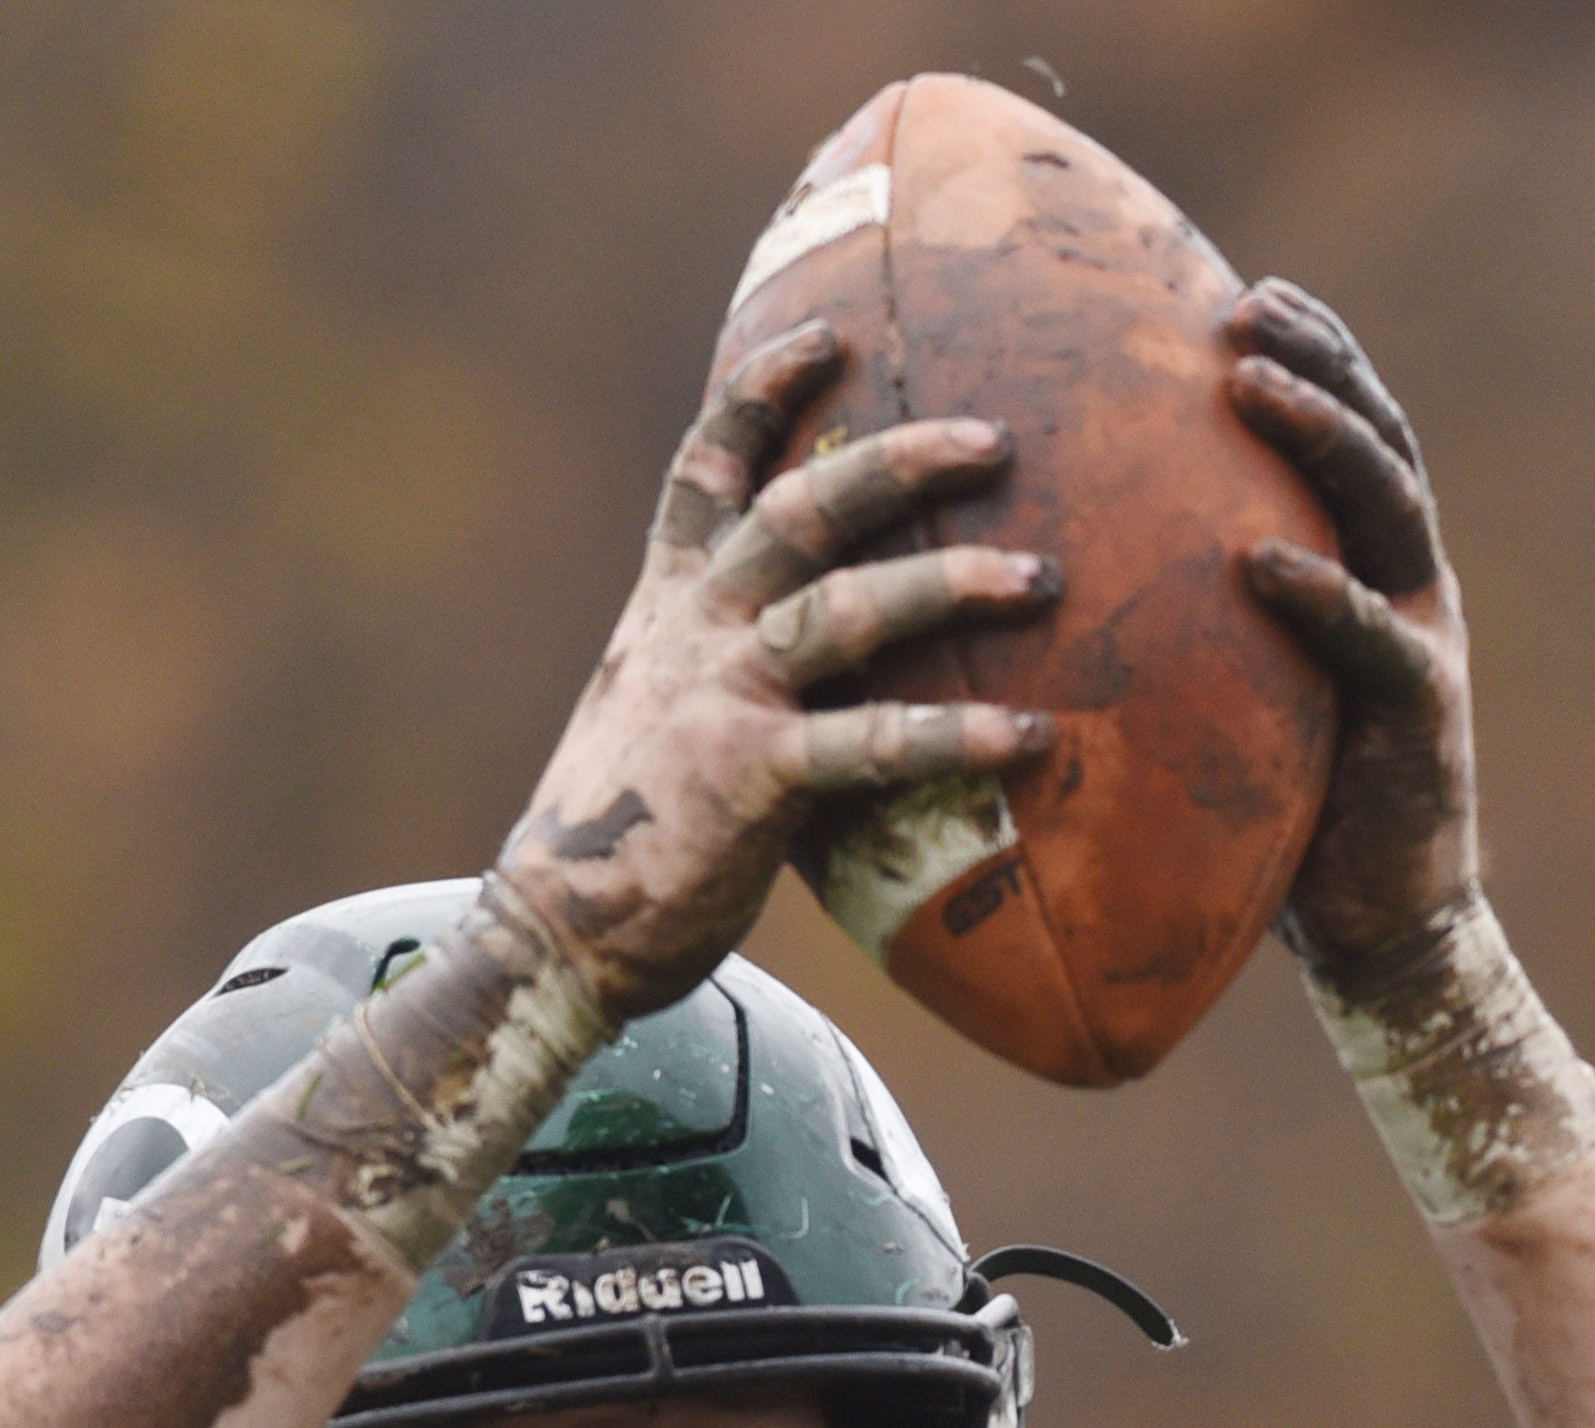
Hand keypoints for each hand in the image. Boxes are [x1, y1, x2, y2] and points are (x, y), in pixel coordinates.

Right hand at [500, 321, 1057, 1024]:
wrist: (554, 926)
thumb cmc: (624, 827)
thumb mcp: (656, 710)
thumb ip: (721, 660)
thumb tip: (806, 646)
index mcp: (666, 604)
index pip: (705, 467)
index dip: (761, 392)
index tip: (827, 333)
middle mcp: (695, 630)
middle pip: (801, 508)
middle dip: (900, 462)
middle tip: (997, 438)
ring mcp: (722, 696)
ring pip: (848, 607)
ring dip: (951, 582)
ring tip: (1040, 575)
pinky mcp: (751, 778)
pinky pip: (871, 744)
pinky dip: (954, 736)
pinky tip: (1029, 734)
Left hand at [1227, 280, 1477, 985]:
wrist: (1384, 929)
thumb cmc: (1293, 815)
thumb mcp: (1241, 697)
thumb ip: (1197, 634)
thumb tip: (1078, 587)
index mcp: (1374, 569)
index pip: (1352, 433)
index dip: (1312, 354)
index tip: (1243, 290)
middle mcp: (1410, 585)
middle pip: (1375, 439)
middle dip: (1316, 360)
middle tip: (1240, 307)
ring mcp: (1423, 641)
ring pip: (1383, 508)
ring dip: (1317, 435)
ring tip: (1247, 383)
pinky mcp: (1417, 716)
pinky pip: (1367, 640)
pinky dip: (1318, 592)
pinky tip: (1259, 558)